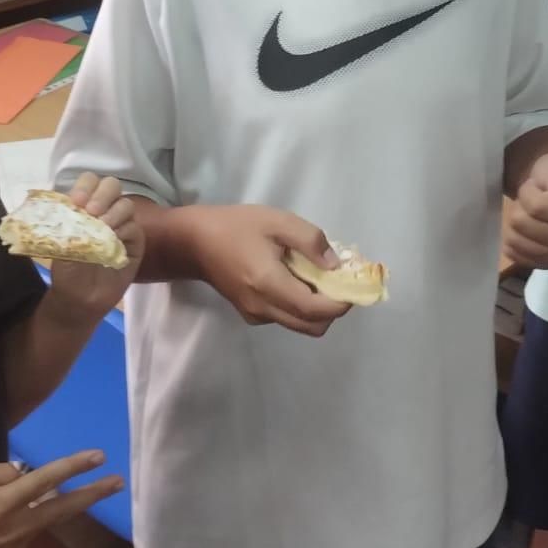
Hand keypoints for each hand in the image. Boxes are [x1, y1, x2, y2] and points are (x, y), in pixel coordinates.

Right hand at [0, 451, 122, 547]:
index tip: (99, 455)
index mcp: (1, 506)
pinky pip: (25, 534)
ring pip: (43, 521)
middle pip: (62, 510)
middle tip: (118, 481)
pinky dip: (31, 520)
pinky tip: (27, 511)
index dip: (75, 466)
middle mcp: (12, 530)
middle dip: (92, 494)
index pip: (47, 480)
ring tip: (79, 489)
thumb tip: (25, 475)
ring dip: (59, 506)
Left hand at [46, 175, 141, 316]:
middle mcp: (105, 211)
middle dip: (102, 195)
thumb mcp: (60, 242)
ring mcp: (122, 225)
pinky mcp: (135, 242)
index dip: (85, 187)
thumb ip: (69, 221)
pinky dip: (123, 231)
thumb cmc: (67, 269)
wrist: (79, 299)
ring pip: (125, 204)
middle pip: (112, 185)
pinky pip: (134, 227)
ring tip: (102, 228)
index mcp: (85, 205)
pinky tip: (112, 241)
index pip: (89, 181)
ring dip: (113, 213)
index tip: (76, 203)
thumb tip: (76, 206)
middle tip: (91, 212)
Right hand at [183, 205, 353, 336]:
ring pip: (300, 325)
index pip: (316, 310)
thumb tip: (335, 265)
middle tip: (338, 282)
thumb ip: (310, 240)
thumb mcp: (277, 221)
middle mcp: (264, 309)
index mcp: (270, 285)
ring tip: (317, 278)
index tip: (354, 285)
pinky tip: (295, 279)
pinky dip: (299, 306)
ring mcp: (255, 315)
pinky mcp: (251, 314)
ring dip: (317, 308)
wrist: (193, 242)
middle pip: (312, 327)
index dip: (341, 303)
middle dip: (332, 309)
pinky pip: (285, 318)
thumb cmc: (235, 226)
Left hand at [505, 154, 547, 269]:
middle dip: (520, 207)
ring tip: (528, 215)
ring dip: (514, 225)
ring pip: (515, 240)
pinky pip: (517, 256)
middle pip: (521, 223)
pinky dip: (513, 243)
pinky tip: (523, 231)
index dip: (528, 192)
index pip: (535, 207)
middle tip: (531, 201)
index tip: (538, 187)